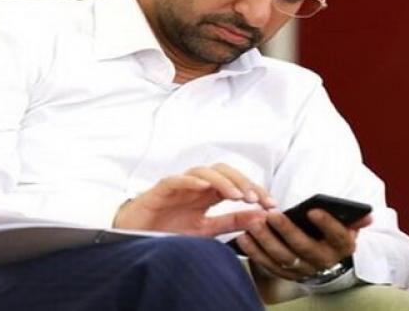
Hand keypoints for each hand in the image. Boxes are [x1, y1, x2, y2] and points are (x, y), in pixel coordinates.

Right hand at [113, 163, 276, 236]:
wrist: (136, 238)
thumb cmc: (169, 231)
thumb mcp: (207, 229)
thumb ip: (232, 222)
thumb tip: (262, 216)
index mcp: (208, 195)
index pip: (236, 184)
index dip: (255, 190)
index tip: (272, 205)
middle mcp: (195, 186)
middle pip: (223, 171)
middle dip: (243, 182)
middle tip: (256, 198)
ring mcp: (178, 186)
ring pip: (203, 171)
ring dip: (223, 181)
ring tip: (237, 196)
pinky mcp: (160, 190)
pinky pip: (176, 179)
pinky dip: (191, 180)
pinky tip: (204, 187)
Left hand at [235, 208, 371, 280]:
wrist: (325, 260)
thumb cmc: (332, 234)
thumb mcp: (346, 226)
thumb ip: (354, 219)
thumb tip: (368, 215)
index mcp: (342, 247)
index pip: (337, 235)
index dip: (326, 223)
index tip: (312, 210)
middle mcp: (323, 261)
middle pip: (304, 247)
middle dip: (286, 230)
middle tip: (271, 214)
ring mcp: (303, 270)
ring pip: (282, 257)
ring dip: (265, 240)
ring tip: (252, 223)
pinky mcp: (285, 274)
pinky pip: (268, 264)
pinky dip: (254, 252)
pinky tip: (243, 237)